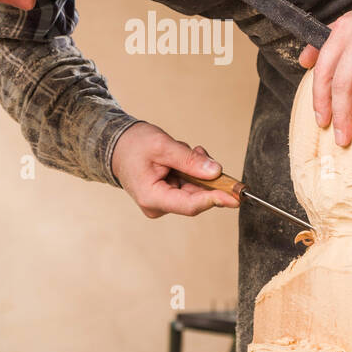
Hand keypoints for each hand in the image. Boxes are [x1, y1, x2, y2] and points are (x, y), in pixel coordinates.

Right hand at [111, 122, 241, 217]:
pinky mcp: (167, 197)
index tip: (235, 196)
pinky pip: (188, 186)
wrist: (115, 146)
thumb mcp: (163, 146)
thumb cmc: (133, 145)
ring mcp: (163, 202)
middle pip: (195, 197)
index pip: (190, 205)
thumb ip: (189, 160)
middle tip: (201, 152)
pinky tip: (181, 157)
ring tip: (182, 151)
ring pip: (194, 190)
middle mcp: (158, 206)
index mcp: (152, 197)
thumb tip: (215, 172)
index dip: (214, 199)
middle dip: (205, 176)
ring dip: (196, 170)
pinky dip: (191, 171)